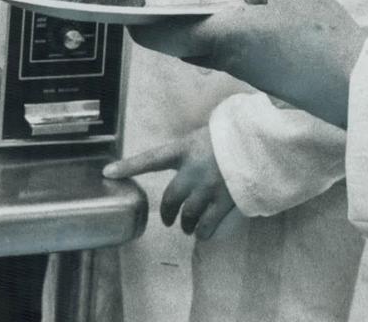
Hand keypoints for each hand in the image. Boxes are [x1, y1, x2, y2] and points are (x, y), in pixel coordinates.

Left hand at [102, 127, 236, 238]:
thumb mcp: (205, 133)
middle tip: (167, 218)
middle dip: (167, 211)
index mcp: (185, 149)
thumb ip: (191, 149)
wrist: (260, 143)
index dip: (128, 166)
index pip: (150, 159)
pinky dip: (202, 232)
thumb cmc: (233, 134)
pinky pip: (207, 224)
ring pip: (187, 214)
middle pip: (170, 198)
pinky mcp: (224, 201)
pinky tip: (202, 234)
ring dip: (185, 224)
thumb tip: (183, 158)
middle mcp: (192, 170)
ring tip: (186, 227)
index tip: (107, 172)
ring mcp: (208, 188)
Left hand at [127, 0, 367, 128]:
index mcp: (222, 37)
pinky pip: (235, 55)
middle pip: (185, 45)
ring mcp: (247, 73)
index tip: (131, 12)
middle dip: (174, 23)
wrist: (351, 86)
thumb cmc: (318, 36)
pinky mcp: (266, 79)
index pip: (164, 36)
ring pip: (211, 50)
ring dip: (205, 28)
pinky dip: (231, 36)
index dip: (142, 25)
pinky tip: (251, 16)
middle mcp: (226, 60)